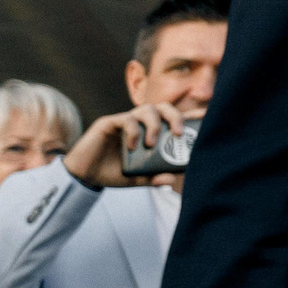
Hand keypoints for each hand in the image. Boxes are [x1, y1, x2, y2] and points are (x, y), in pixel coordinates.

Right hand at [61, 102, 191, 190]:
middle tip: (179, 134)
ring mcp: (124, 121)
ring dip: (154, 125)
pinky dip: (133, 131)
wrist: (83, 176)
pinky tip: (132, 146)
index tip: (203, 119)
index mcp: (149, 132)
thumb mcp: (136, 179)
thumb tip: (171, 180)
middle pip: (163, 107)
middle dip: (176, 117)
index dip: (188, 116)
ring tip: (151, 144)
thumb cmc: (112, 173)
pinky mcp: (109, 122)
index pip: (172, 119)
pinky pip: (127, 119)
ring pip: (147, 109)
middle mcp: (139, 123)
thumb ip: (153, 178)